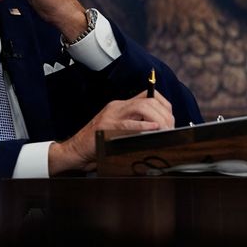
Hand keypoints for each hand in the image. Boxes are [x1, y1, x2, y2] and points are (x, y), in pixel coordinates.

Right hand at [48, 90, 173, 174]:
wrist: (75, 150)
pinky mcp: (106, 127)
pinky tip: (154, 129)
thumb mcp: (118, 130)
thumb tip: (159, 132)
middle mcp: (117, 107)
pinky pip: (128, 124)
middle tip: (171, 128)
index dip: (164, 105)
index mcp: (121, 106)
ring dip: (158, 119)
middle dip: (165, 114)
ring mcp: (111, 116)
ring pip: (142, 107)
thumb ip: (135, 127)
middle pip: (148, 101)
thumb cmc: (98, 144)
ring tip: (165, 130)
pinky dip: (143, 126)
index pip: (148, 96)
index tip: (171, 118)